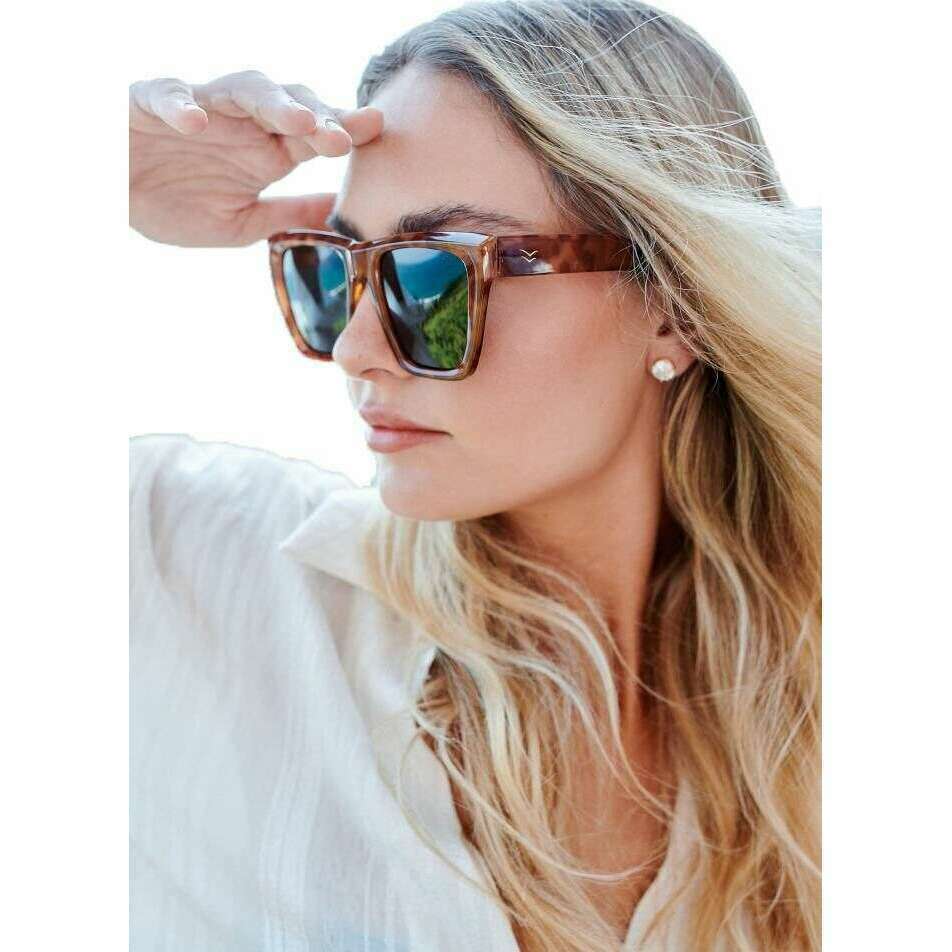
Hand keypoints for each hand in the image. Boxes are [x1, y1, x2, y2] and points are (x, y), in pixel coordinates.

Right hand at [129, 70, 382, 246]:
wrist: (113, 199)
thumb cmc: (177, 204)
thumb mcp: (242, 223)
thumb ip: (289, 214)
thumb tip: (343, 213)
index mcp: (265, 150)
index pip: (312, 133)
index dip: (342, 127)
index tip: (376, 129)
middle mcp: (239, 123)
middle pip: (287, 102)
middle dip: (316, 114)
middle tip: (341, 135)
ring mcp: (198, 108)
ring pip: (241, 88)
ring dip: (272, 101)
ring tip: (297, 121)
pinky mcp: (148, 104)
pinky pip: (166, 94)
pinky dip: (180, 104)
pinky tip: (197, 121)